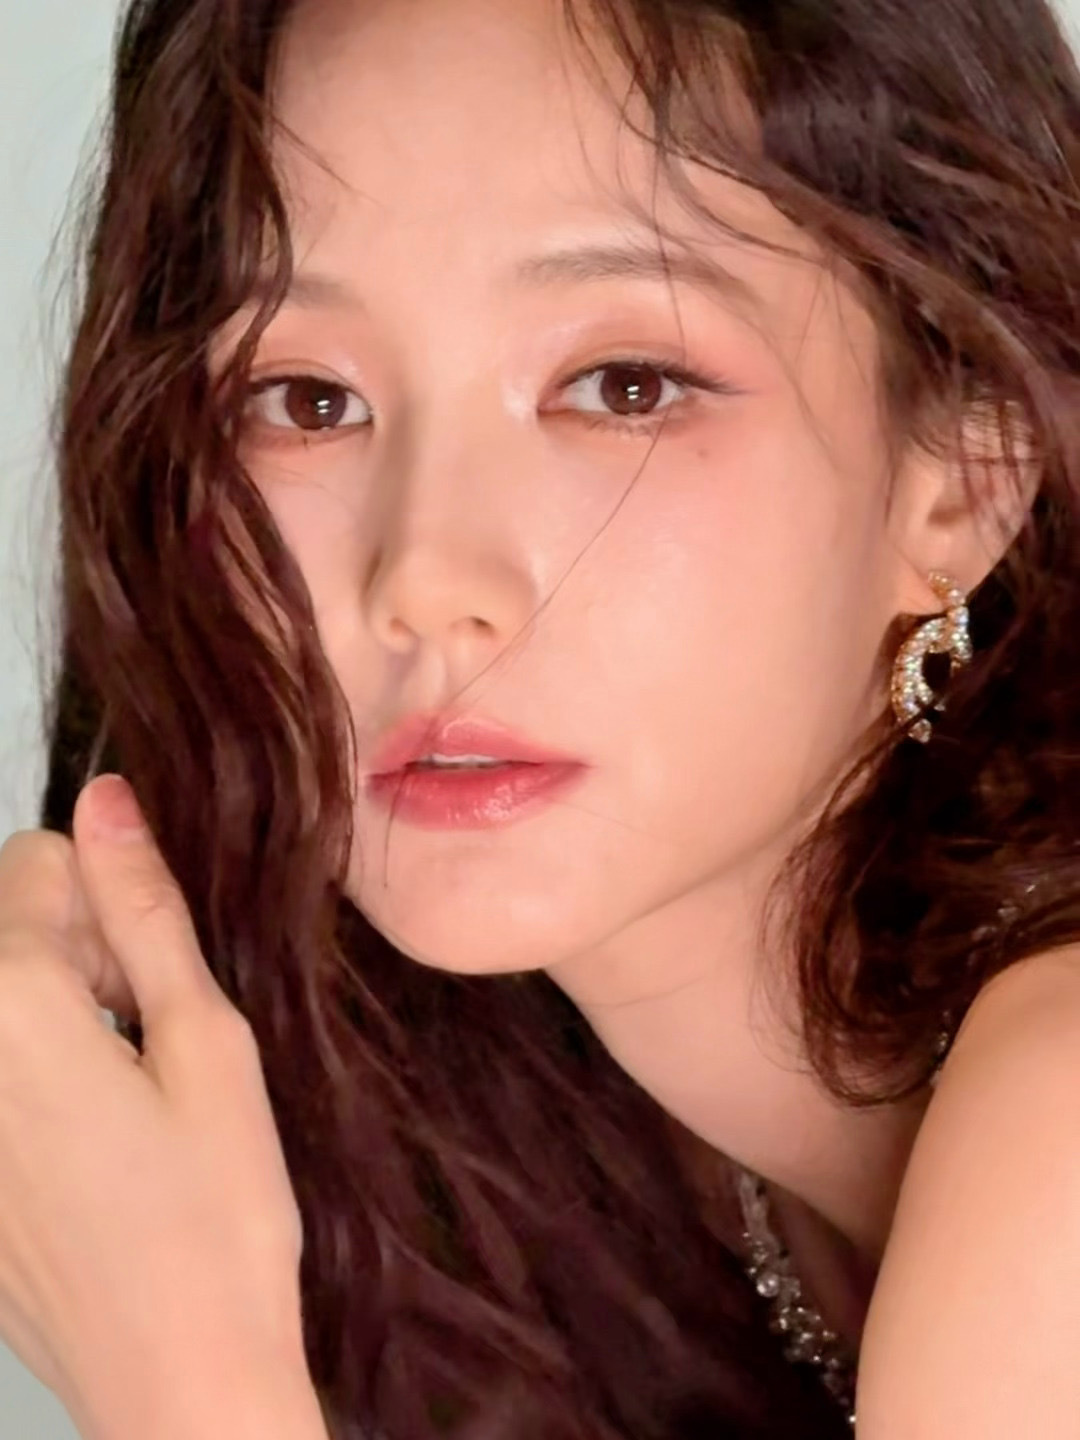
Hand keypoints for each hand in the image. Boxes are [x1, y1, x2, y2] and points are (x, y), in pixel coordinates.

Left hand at [0, 775, 309, 1439]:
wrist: (178, 1382)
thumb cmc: (216, 1216)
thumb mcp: (207, 1043)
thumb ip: (147, 909)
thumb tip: (107, 799)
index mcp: (12, 1004)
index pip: (37, 858)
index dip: (113, 903)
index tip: (157, 982)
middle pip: (10, 930)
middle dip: (80, 955)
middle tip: (151, 1048)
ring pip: (3, 1000)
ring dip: (58, 1018)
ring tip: (125, 1103)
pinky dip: (36, 1080)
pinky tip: (93, 1150)